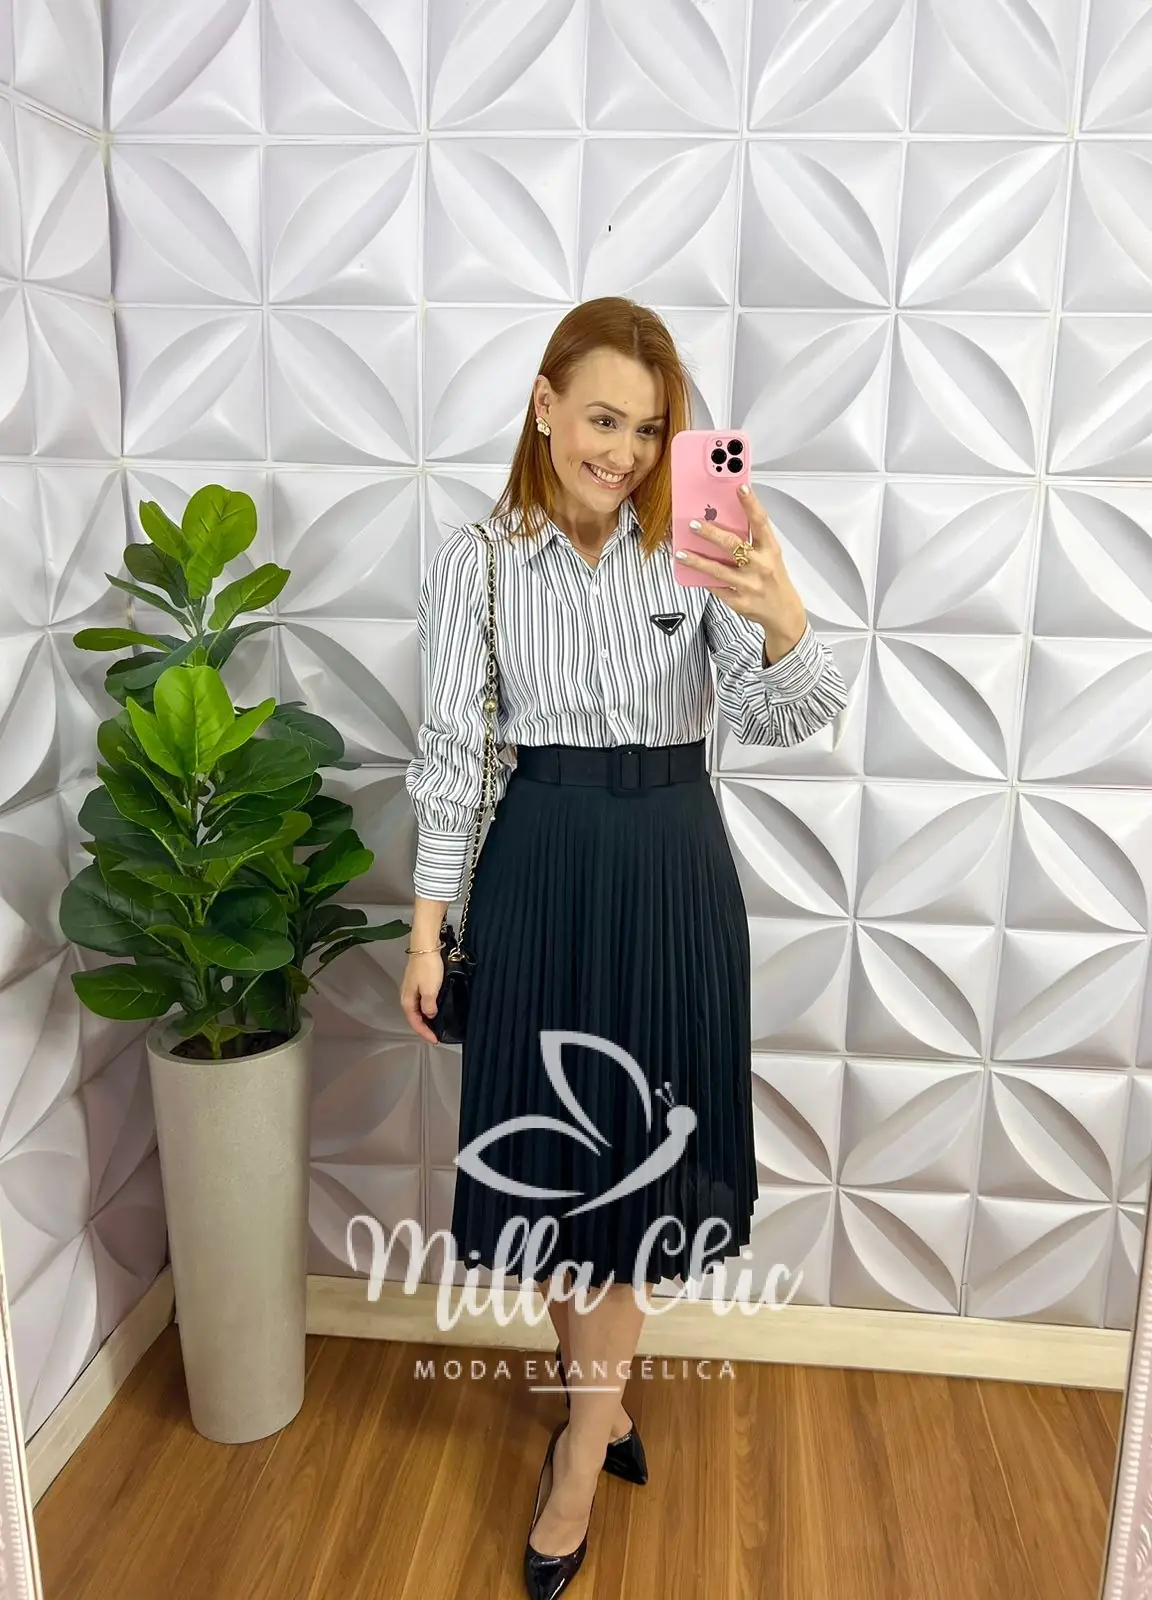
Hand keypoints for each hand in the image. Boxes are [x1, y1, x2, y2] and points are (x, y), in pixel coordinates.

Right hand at [400, 952, 442, 1042]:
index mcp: (407, 1000)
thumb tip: (430, 1015)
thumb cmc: (428, 968)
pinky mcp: (417, 982)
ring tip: (435, 1026)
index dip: (425, 1033)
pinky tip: (433, 1009)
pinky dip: (426, 1009)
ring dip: (425, 1019)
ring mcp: (411, 989)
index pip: (415, 1023)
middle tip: (435, 1036)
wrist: (425, 946)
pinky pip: (420, 1001)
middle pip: (414, 1017)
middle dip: (423, 1028)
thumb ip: (429, 1006)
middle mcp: (406, 996)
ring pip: (417, 1009)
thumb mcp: (430, 990)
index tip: (435, 1041)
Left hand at [676, 482, 806, 652]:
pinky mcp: (739, 602)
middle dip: (711, 533)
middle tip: (693, 524)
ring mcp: (749, 585)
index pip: (761, 522)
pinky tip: (689, 572)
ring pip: (718, 570)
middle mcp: (761, 566)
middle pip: (733, 545)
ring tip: (680, 552)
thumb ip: (750, 540)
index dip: (751, 504)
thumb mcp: (769, 555)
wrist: (783, 612)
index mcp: (770, 549)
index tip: (740, 487)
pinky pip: (716, 589)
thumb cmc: (773, 578)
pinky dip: (702, 580)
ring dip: (697, 561)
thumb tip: (721, 519)